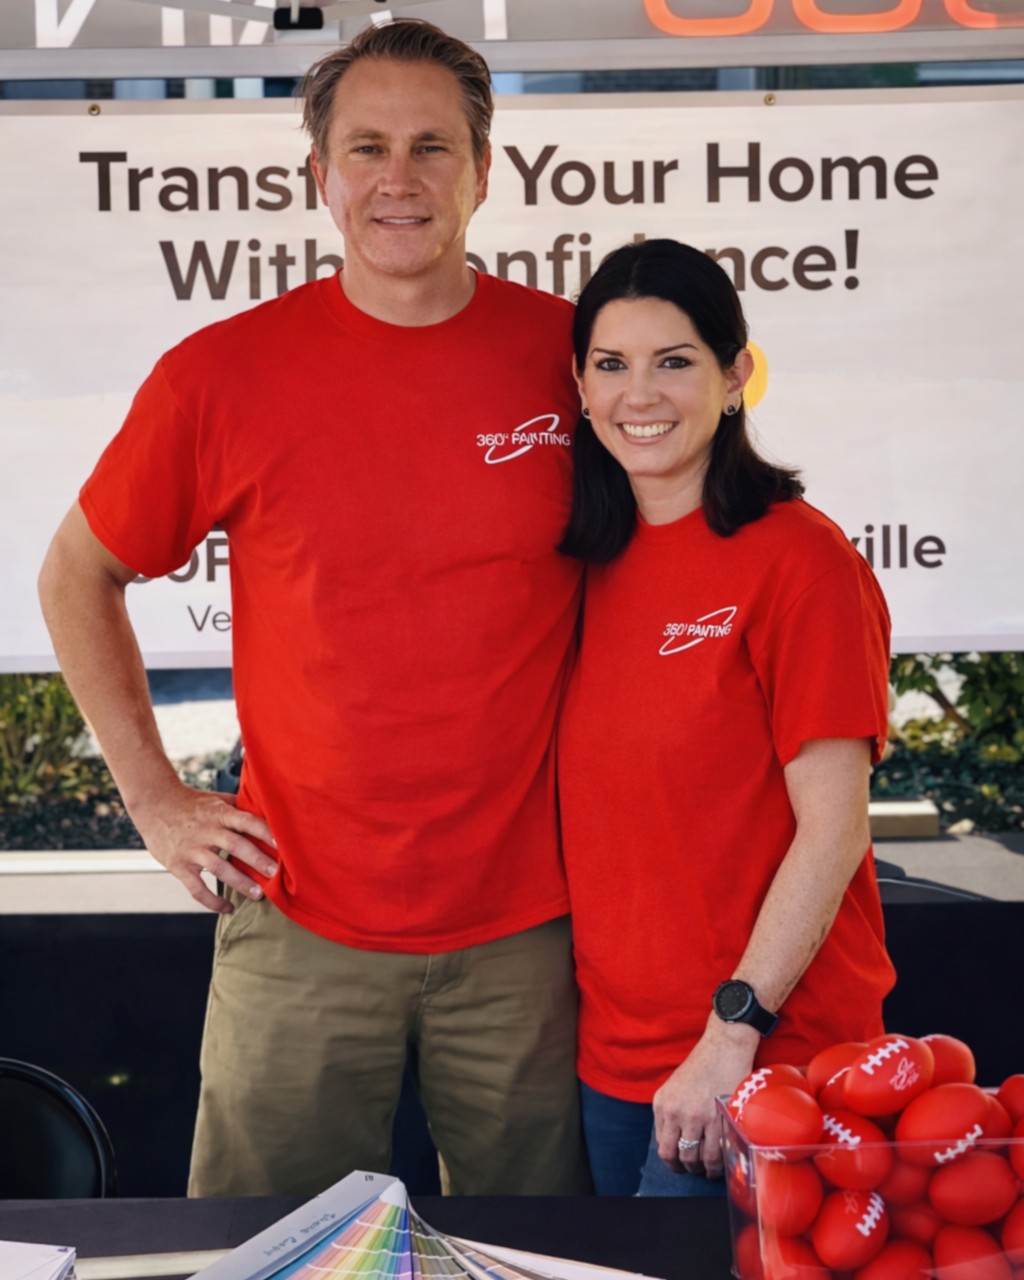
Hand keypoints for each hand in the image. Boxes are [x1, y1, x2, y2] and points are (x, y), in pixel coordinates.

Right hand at [129, 778, 277, 912]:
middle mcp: (206, 831)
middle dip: (257, 860)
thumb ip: (239, 807)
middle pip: (236, 846)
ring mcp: (192, 849)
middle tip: (276, 874)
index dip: (264, 832)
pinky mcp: (179, 866)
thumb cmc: (191, 802)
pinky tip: (228, 908)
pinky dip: (212, 901)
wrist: (154, 804)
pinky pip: (197, 888)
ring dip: (240, 883)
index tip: (282, 844)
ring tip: (258, 894)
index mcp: (219, 813)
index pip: (246, 821)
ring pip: (219, 868)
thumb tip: (268, 812)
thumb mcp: (216, 799)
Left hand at [652, 1017, 759, 1178]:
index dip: (671, 1160)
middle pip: (674, 1156)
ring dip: (701, 1169)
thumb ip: (671, 1112)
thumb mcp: (675, 1086)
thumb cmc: (702, 1066)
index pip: (661, 1144)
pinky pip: (715, 1154)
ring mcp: (696, 1117)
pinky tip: (720, 1165)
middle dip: (683, 1168)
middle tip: (693, 1170)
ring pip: (694, 1159)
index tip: (679, 1163)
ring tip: (708, 1170)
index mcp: (661, 1103)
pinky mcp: (717, 1119)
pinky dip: (717, 1165)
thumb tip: (675, 1141)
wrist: (723, 1047)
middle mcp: (675, 1112)